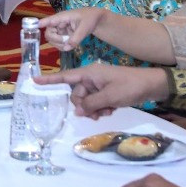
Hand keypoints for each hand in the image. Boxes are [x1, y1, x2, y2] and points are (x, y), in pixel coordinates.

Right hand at [36, 63, 170, 118]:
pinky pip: (95, 103)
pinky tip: (110, 110)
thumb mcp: (109, 96)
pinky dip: (100, 109)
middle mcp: (91, 78)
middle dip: (84, 106)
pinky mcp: (106, 92)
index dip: (50, 80)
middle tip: (97, 113)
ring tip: (107, 112)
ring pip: (86, 101)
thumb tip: (77, 111)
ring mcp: (99, 86)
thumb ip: (91, 104)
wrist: (151, 86)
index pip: (65, 76)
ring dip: (93, 109)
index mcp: (89, 73)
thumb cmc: (130, 86)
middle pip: (76, 95)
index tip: (34, 80)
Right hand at [38, 7, 104, 50]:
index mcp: (62, 17)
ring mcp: (60, 30)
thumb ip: (76, 37)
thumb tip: (67, 47)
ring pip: (52, 40)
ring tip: (71, 44)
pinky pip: (58, 44)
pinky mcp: (63, 36)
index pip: (50, 20)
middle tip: (66, 42)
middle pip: (48, 33)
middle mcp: (58, 24)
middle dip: (55, 40)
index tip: (36, 26)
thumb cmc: (90, 19)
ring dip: (60, 45)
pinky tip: (71, 46)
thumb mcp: (85, 28)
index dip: (42, 23)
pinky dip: (63, 47)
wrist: (96, 21)